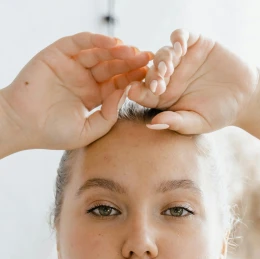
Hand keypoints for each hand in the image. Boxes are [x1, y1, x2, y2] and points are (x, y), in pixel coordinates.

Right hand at [0, 32, 153, 150]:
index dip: (134, 80)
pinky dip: (96, 40)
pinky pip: (80, 42)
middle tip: (150, 60)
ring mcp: (72, 65)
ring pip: (99, 53)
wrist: (23, 125)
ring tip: (134, 51)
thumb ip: (109, 116)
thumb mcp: (89, 130)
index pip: (117, 85)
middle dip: (131, 63)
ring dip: (117, 51)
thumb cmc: (53, 133)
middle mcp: (84, 79)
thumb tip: (126, 94)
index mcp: (93, 97)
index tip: (153, 79)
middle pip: (112, 67)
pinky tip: (112, 43)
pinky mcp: (58, 54)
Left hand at [127, 28, 259, 134]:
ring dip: (164, 59)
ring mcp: (181, 58)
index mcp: (164, 97)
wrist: (245, 97)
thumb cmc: (219, 114)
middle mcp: (169, 76)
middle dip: (153, 76)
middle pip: (152, 71)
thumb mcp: (198, 122)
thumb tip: (152, 125)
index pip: (145, 92)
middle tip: (157, 83)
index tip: (133, 93)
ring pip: (164, 53)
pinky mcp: (194, 43)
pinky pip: (180, 36)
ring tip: (169, 68)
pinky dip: (178, 39)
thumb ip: (176, 122)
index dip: (138, 91)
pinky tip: (180, 48)